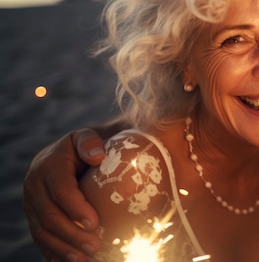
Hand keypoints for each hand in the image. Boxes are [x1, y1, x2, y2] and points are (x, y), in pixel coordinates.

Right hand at [23, 129, 106, 261]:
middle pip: (50, 217)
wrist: (68, 153)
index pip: (61, 191)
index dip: (76, 209)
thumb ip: (90, 142)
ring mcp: (31, 204)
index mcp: (48, 167)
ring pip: (42, 232)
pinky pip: (40, 239)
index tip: (95, 223)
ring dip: (63, 249)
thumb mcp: (86, 137)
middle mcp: (34, 187)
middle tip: (95, 246)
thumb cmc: (85, 147)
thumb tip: (98, 156)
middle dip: (72, 235)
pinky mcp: (34, 217)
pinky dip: (54, 253)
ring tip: (85, 259)